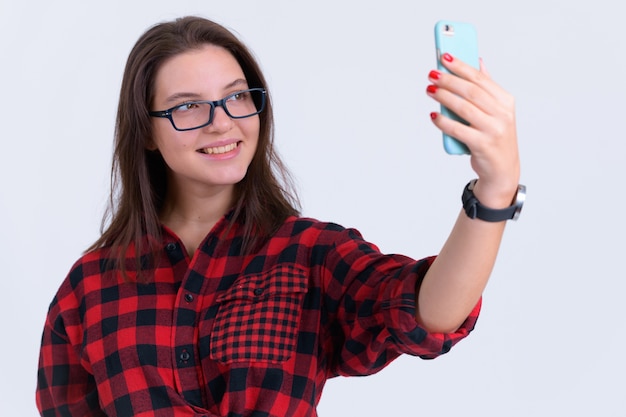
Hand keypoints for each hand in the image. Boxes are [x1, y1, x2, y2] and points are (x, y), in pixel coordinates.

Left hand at [427, 53, 519, 207]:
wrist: (502, 169)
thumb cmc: (495, 136)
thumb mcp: (497, 111)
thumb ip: (487, 88)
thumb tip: (478, 62)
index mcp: (506, 101)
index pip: (480, 78)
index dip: (461, 66)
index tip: (445, 56)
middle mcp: (502, 114)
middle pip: (471, 91)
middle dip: (449, 80)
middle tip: (432, 74)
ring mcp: (493, 130)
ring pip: (463, 108)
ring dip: (443, 97)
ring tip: (430, 90)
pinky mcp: (482, 144)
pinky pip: (458, 129)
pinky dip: (443, 122)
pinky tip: (433, 115)